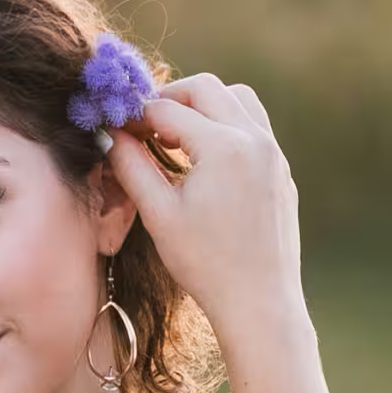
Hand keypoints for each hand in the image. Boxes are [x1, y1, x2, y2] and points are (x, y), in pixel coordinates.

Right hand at [93, 73, 304, 341]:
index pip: (168, 108)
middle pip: (206, 88)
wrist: (260, 304)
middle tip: (145, 126)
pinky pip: (254, 128)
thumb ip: (131, 165)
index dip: (135, 115)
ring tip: (176, 138)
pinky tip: (205, 160)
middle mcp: (255, 140)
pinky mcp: (281, 172)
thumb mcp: (158, 214)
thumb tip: (110, 132)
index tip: (116, 127)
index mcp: (224, 147)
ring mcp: (273, 155)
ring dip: (203, 106)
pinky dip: (226, 126)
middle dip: (170, 99)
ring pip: (238, 100)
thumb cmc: (205, 264)